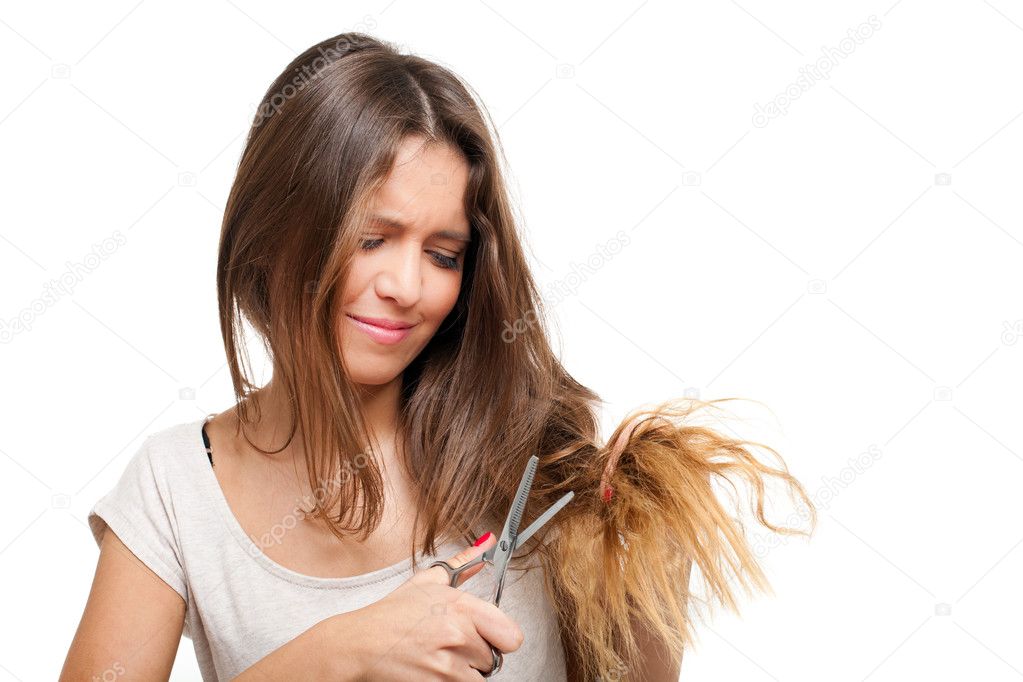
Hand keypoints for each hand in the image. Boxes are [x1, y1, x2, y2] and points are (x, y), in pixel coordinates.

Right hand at [329, 532, 524, 680]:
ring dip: (464, 672)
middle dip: (476, 654)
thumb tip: (488, 542)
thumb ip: (464, 564)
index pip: (511, 635)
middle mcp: (458, 635)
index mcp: (460, 606)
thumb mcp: (427, 582)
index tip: (490, 637)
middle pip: (493, 658)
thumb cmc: (391, 615)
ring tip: (440, 659)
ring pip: (479, 678)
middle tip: (451, 646)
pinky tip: (432, 671)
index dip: (500, 638)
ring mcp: (448, 665)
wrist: (358, 645)